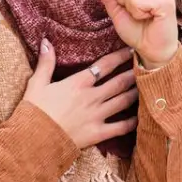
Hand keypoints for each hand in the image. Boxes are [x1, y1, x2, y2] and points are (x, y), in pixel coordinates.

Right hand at [23, 40, 137, 149]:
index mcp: (78, 83)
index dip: (119, 56)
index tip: (130, 50)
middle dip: (133, 73)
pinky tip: (141, 117)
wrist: (34, 140)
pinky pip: (121, 127)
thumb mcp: (37, 83)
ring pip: (123, 101)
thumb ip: (46, 62)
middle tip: (147, 66)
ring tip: (147, 86)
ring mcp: (97, 115)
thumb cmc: (34, 111)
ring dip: (135, 93)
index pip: (104, 65)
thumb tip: (45, 41)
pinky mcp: (98, 133)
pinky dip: (132, 122)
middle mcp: (91, 97)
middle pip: (118, 82)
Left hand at [89, 0, 178, 69]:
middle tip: (137, 10)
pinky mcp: (167, 0)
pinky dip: (138, 13)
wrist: (151, 49)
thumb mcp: (115, 7)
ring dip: (131, 7)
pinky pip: (138, 1)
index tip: (129, 2)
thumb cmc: (136, 27)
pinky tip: (149, 17)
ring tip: (143, 14)